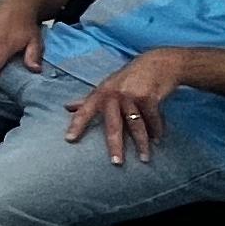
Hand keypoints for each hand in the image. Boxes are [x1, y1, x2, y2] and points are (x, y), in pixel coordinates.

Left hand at [64, 49, 191, 163]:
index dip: (77, 125)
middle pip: (113, 124)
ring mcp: (132, 95)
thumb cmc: (128, 78)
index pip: (85, 111)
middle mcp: (114, 95)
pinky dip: (157, 131)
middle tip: (116, 162)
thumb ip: (88, 100)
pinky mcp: (149, 97)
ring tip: (144, 158)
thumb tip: (66, 107)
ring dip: (142, 143)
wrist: (158, 63)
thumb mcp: (107, 86)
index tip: (69, 140)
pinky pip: (153, 119)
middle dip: (115, 144)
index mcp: (101, 94)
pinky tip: (158, 139)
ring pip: (136, 125)